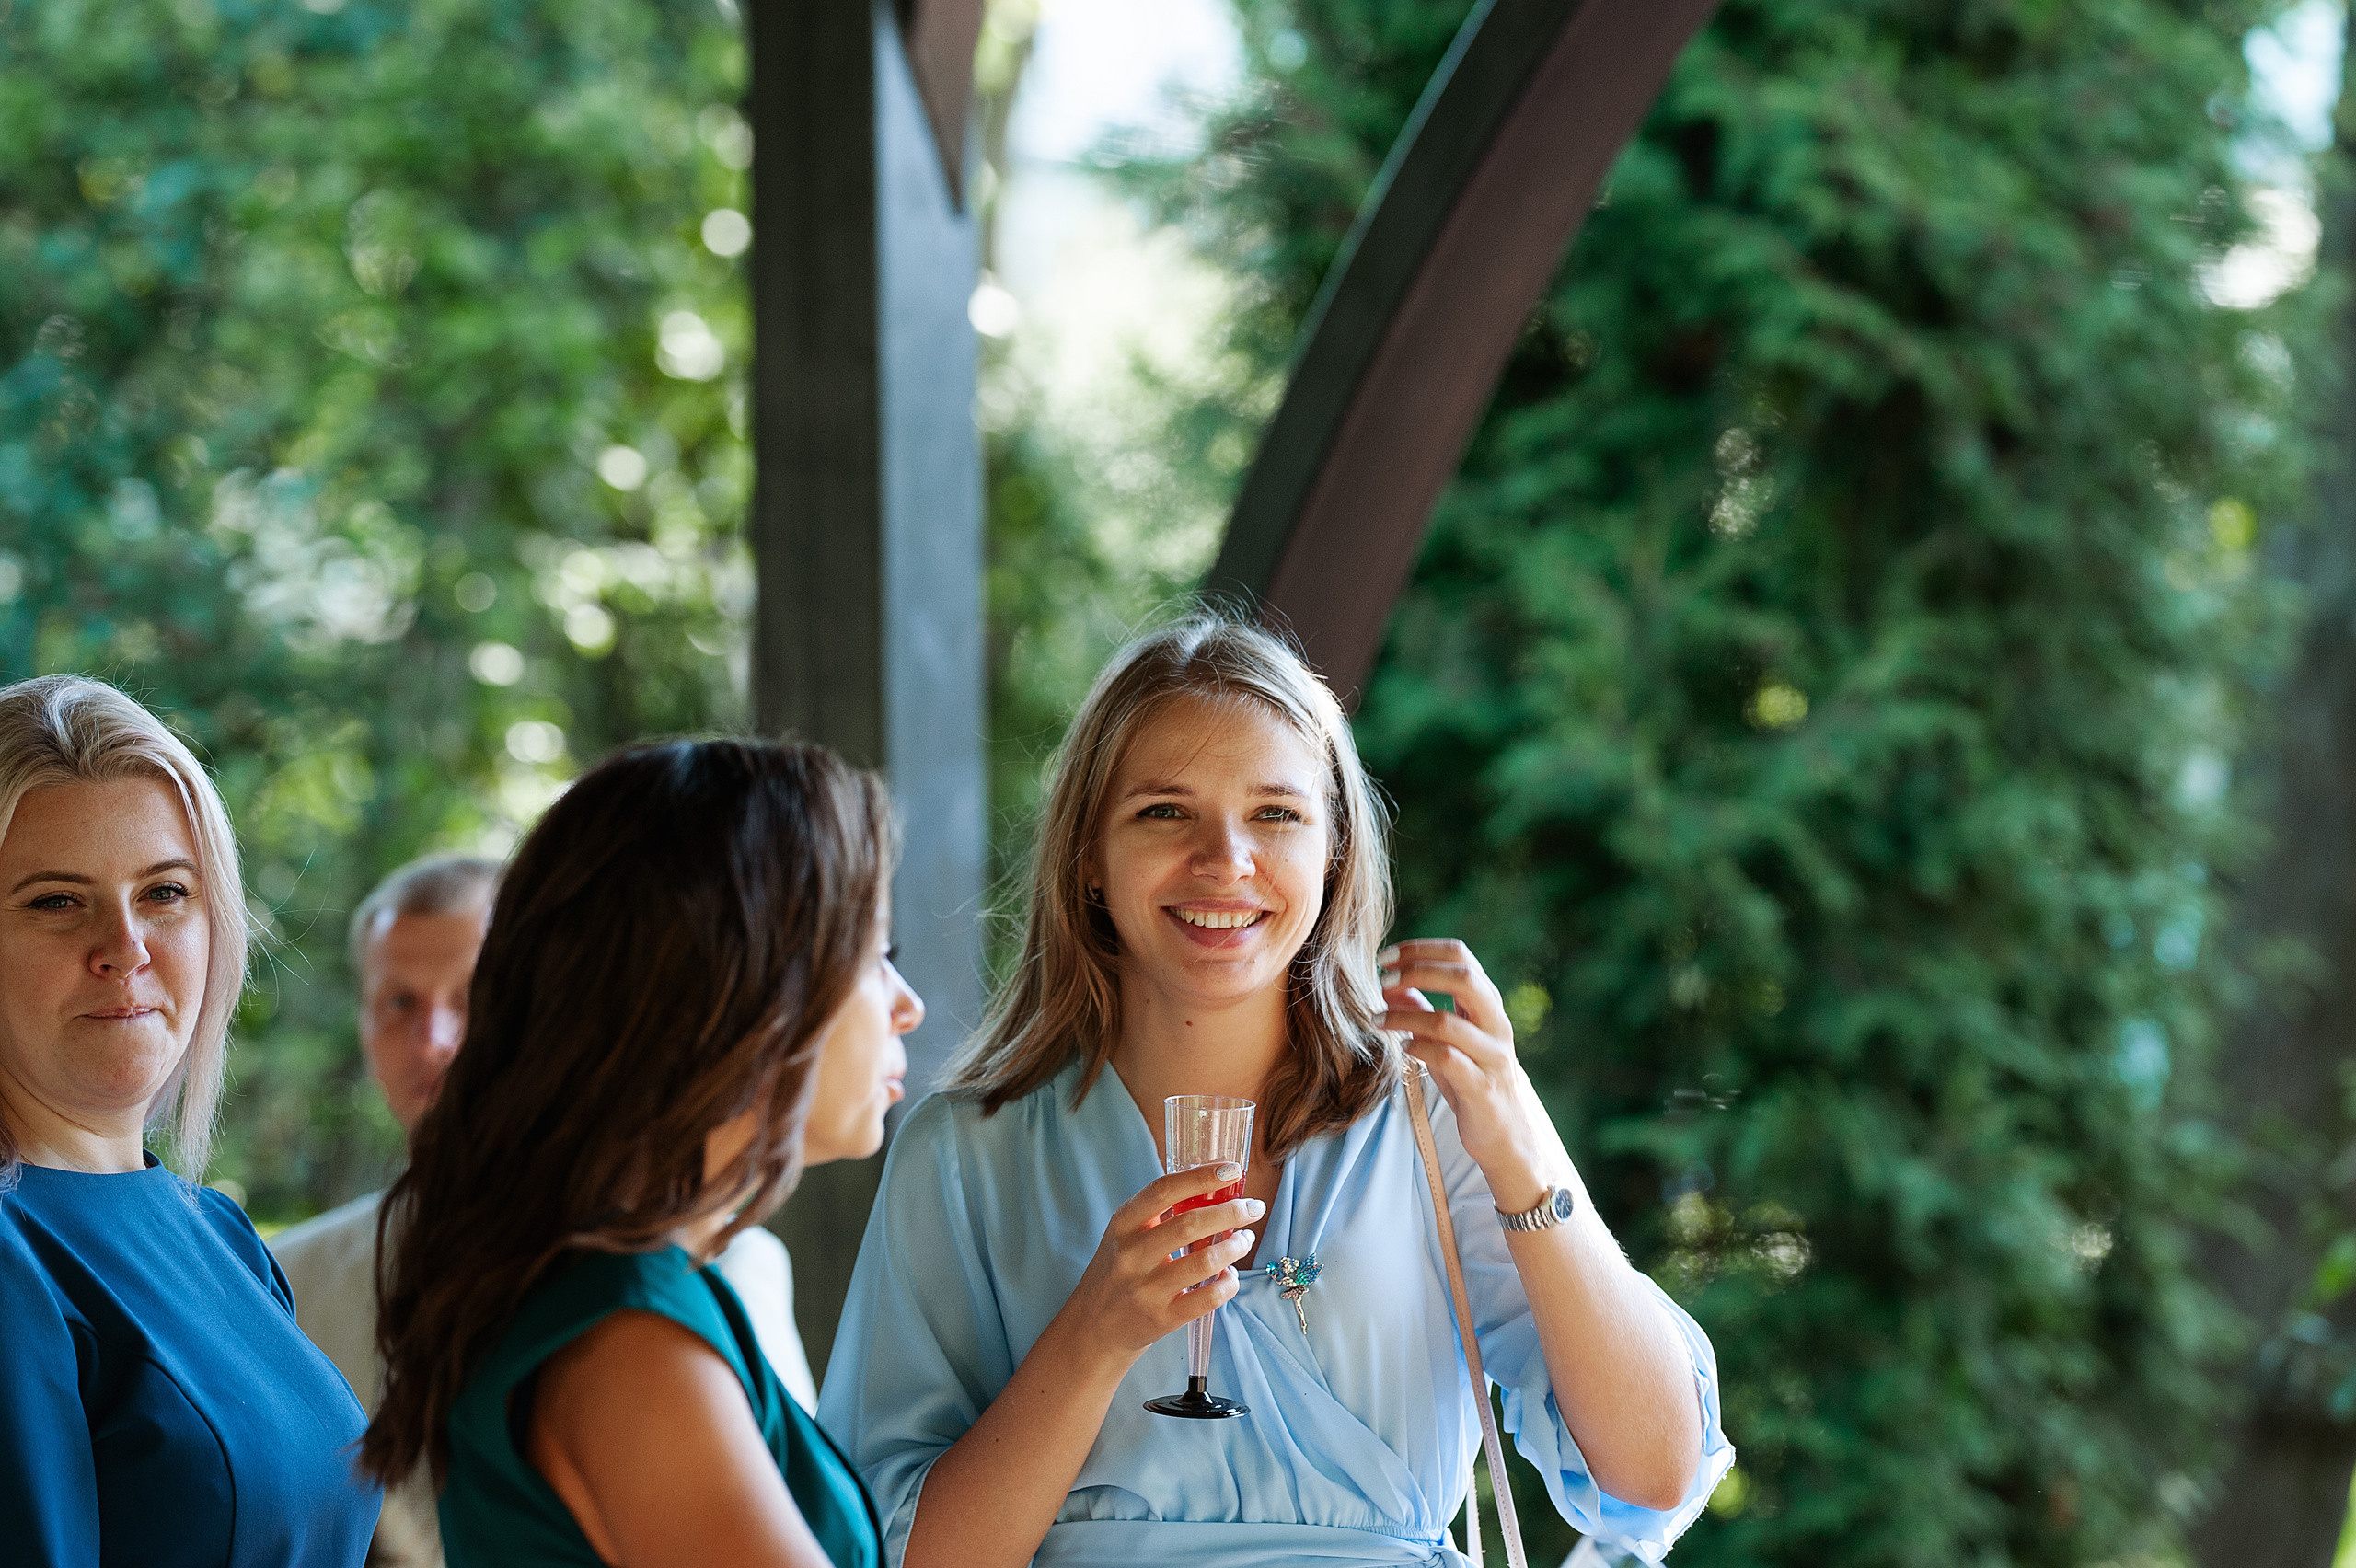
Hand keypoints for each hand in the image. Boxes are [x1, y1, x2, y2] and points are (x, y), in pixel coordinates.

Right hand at [1053, 1164, 1262, 1374]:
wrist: (1094, 1327)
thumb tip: (1214, 1187)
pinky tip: (1231, 1275)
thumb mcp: (1125, 1235)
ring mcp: (1146, 1289)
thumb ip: (1159, 1213)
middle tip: (1254, 1207)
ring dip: (1235, 1247)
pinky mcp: (1162, 1318)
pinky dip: (1229, 1283)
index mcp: (1123, 1224)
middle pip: (1190, 1224)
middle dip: (1232, 1212)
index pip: (1163, 1191)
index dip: (1200, 1177)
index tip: (1232, 1169)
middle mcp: (1131, 1255)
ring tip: (1245, 1239)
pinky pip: (1208, 1298)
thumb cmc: (1118, 1271)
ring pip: (1204, 1261)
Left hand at [1380, 938, 1568, 1210]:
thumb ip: (1421, 1009)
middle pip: (1463, 978)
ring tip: (1376, 1019)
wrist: (1504, 1136)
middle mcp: (1496, 1024)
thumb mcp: (1445, 1040)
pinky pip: (1448, 1060)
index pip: (1461, 956)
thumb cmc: (1470, 1081)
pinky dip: (1419, 1049)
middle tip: (1381, 978)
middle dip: (1418, 971)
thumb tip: (1387, 983)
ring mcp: (1492, 1056)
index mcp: (1487, 1005)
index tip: (1385, 956)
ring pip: (1447, 1021)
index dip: (1422, 949)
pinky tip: (1401, 1051)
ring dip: (1404, 1015)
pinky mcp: (1483, 1088)